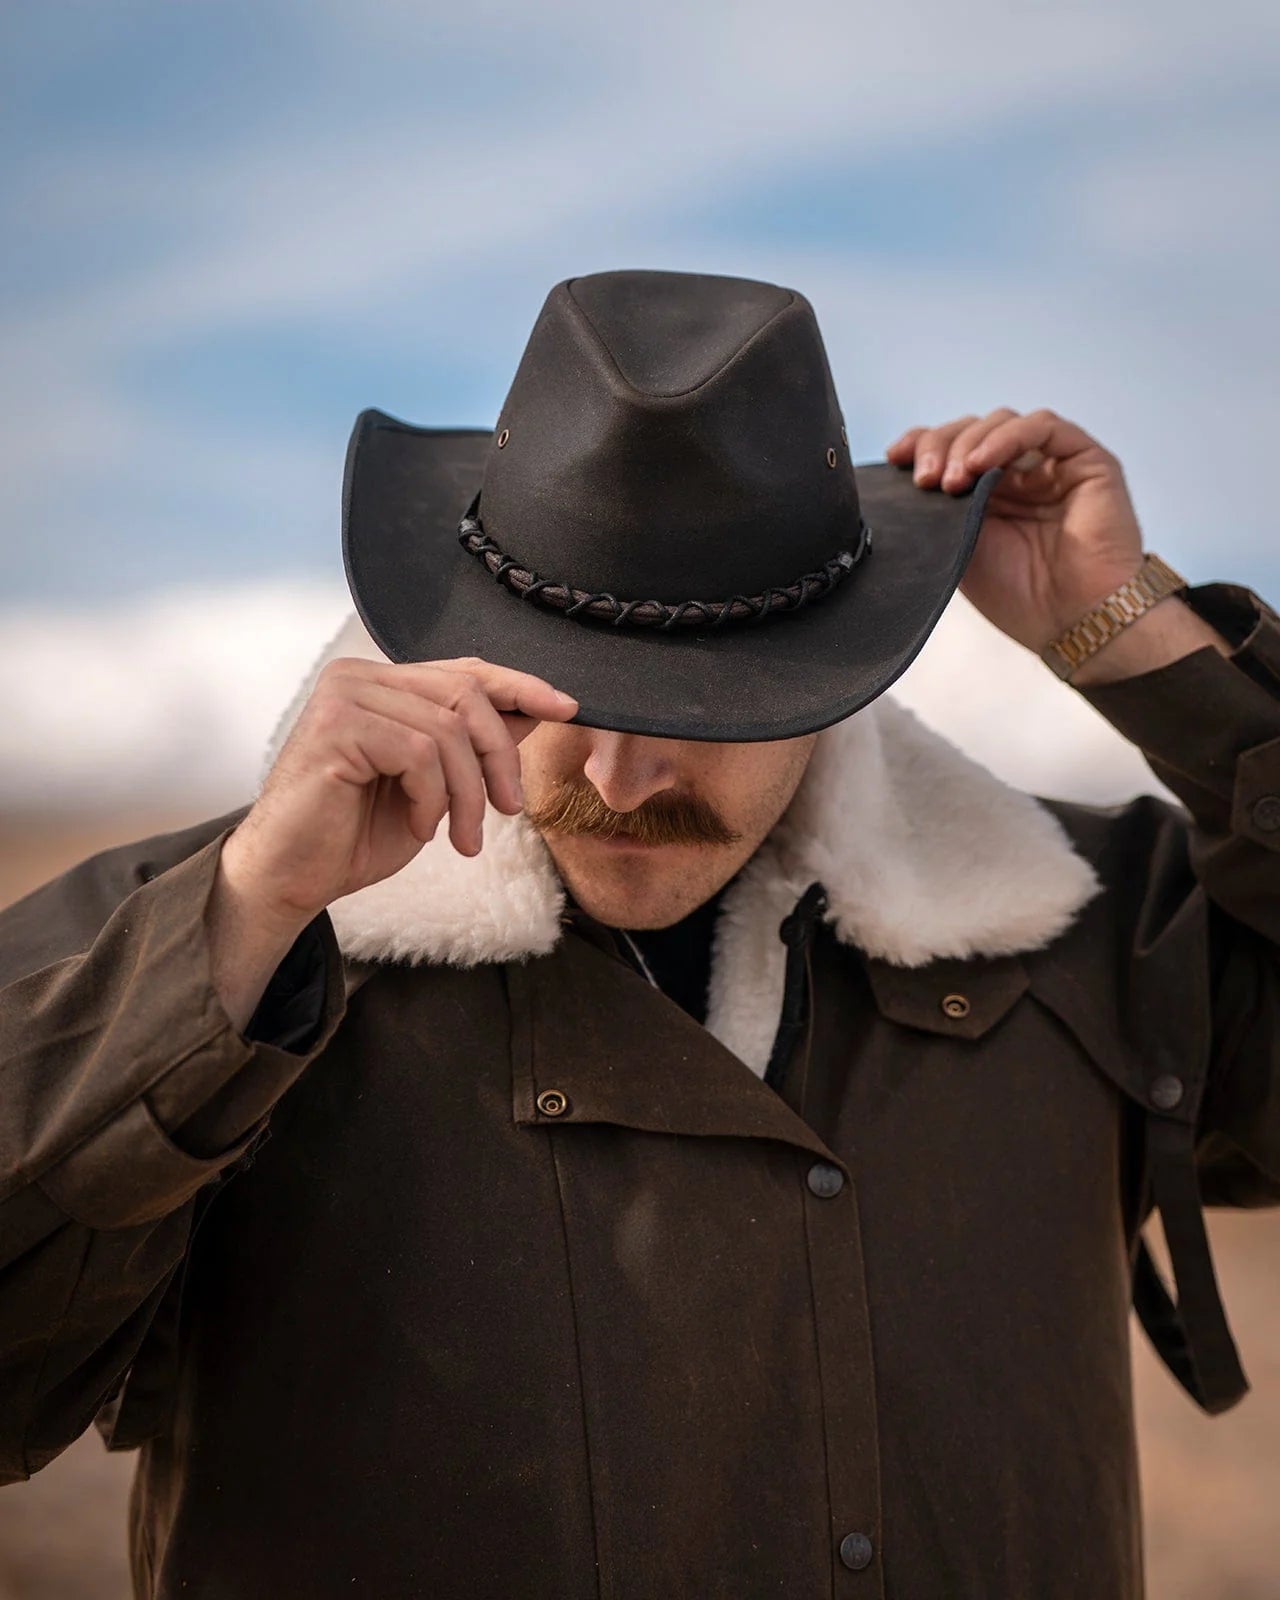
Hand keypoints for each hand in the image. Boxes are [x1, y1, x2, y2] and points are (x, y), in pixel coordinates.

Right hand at [219, 657, 578, 933]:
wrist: (291, 878)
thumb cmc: (354, 835)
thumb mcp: (433, 786)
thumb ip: (472, 744)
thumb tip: (535, 710)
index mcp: (380, 682)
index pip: (465, 670)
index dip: (520, 685)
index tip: (567, 708)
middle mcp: (358, 676)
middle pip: (466, 696)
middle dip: (500, 757)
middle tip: (508, 810)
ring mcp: (343, 696)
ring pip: (448, 730)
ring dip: (468, 794)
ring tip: (462, 836)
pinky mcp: (335, 726)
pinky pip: (419, 754)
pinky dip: (433, 799)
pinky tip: (418, 827)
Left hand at [885, 407, 1144, 651]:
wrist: (1070, 620)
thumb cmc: (1019, 595)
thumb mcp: (957, 550)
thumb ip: (937, 513)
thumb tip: (897, 485)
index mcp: (987, 493)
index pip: (950, 448)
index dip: (921, 443)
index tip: (894, 457)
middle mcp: (1019, 473)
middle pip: (971, 430)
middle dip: (939, 446)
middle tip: (924, 480)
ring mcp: (1051, 464)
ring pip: (1001, 423)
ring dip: (968, 444)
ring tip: (950, 480)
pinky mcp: (1086, 459)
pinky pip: (1042, 427)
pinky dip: (1006, 437)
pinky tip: (980, 462)